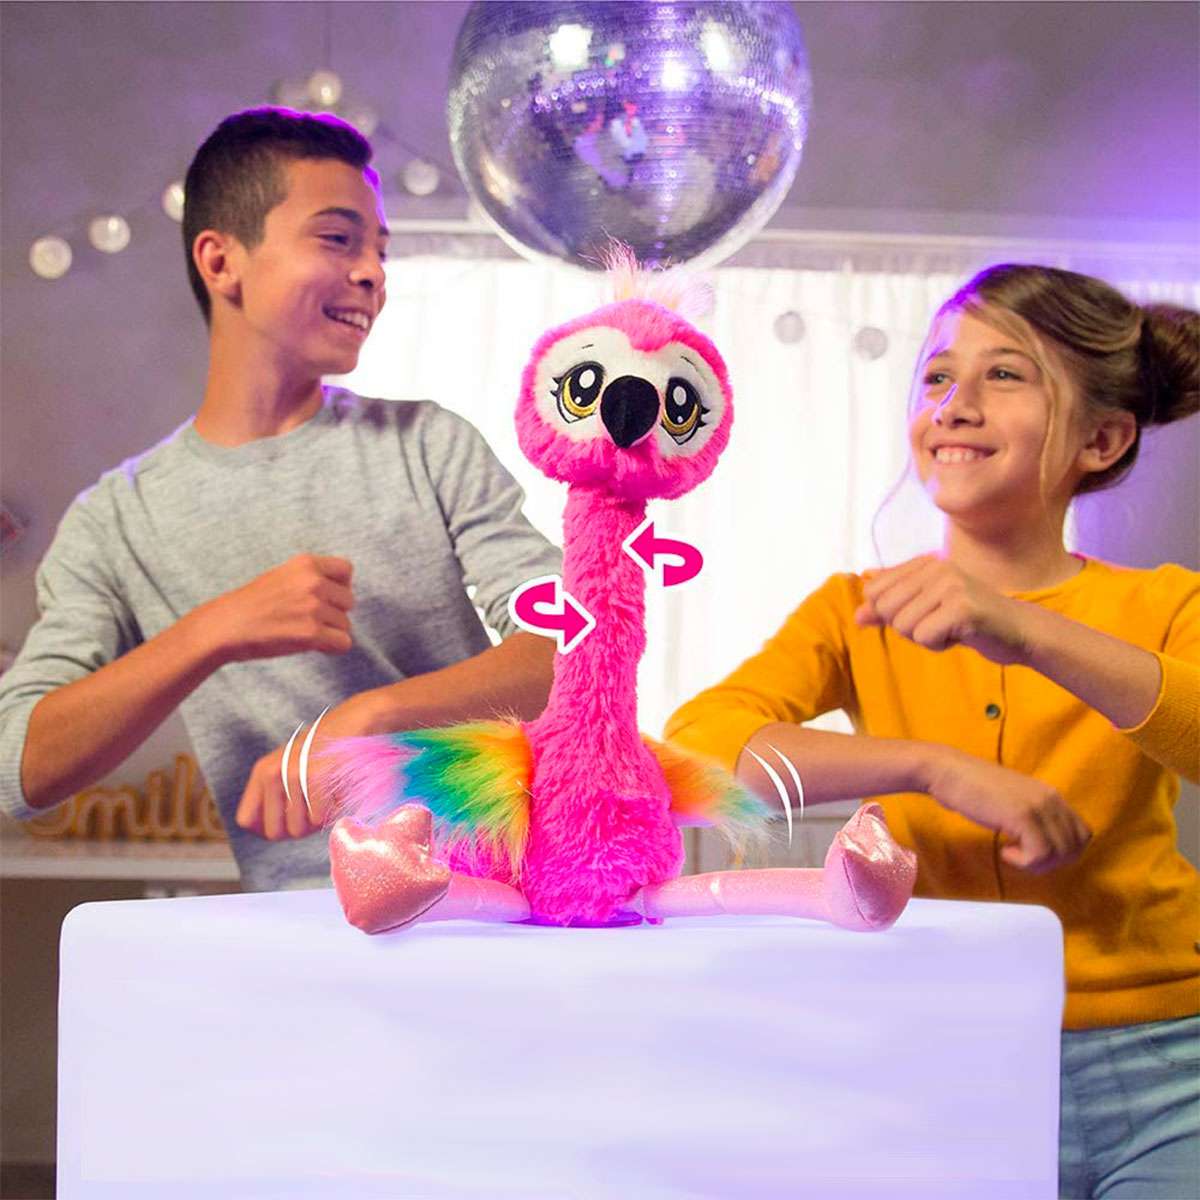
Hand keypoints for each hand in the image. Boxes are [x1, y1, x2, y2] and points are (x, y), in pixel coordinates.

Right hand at [193, 554, 354, 664]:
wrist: (224, 626)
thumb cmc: (252, 605)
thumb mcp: (282, 577)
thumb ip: (311, 579)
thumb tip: (344, 593)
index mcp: (306, 564)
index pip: (346, 570)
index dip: (340, 586)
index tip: (326, 598)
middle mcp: (312, 582)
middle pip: (349, 601)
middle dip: (334, 613)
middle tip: (309, 620)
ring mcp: (313, 607)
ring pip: (345, 624)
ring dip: (330, 632)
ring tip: (303, 632)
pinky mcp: (311, 633)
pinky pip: (343, 643)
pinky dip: (332, 648)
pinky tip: (314, 646)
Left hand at [235, 693, 378, 840]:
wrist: (359, 720)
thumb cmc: (329, 750)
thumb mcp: (293, 766)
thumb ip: (278, 795)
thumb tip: (274, 834)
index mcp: (262, 771)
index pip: (246, 820)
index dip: (268, 829)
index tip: (289, 822)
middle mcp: (272, 773)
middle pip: (273, 832)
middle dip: (295, 830)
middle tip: (313, 814)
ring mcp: (293, 775)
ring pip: (298, 829)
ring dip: (316, 822)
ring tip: (328, 798)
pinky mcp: (316, 778)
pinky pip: (319, 819)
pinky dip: (332, 813)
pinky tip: (339, 792)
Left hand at [855, 555, 1030, 665]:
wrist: (1019, 631)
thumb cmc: (968, 622)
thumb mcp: (924, 611)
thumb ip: (890, 609)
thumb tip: (857, 614)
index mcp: (924, 563)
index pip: (874, 592)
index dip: (891, 614)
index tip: (923, 614)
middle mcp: (936, 566)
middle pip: (885, 609)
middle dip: (907, 628)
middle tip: (938, 624)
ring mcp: (951, 584)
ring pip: (903, 625)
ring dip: (925, 638)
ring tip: (952, 628)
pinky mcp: (963, 606)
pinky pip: (924, 636)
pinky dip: (938, 645)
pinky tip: (961, 635)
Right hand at [922, 745, 1091, 872]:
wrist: (948, 772)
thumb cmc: (973, 788)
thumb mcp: (1014, 800)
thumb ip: (1035, 815)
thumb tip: (1048, 845)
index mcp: (1051, 795)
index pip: (1082, 834)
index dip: (1064, 852)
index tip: (1035, 851)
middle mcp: (1051, 798)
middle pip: (1074, 848)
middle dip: (1050, 862)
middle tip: (1022, 857)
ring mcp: (1037, 806)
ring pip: (1058, 854)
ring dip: (1035, 864)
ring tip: (1011, 853)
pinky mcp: (1021, 816)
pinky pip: (1039, 854)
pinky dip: (1022, 861)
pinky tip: (1004, 851)